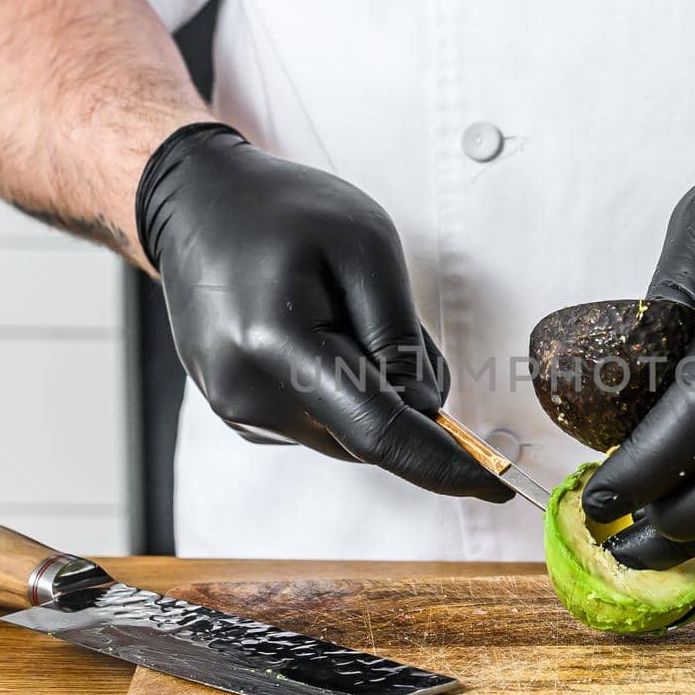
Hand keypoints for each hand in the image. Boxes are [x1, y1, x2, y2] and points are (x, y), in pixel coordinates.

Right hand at [136, 123, 510, 501]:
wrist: (196, 206)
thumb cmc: (282, 212)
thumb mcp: (365, 245)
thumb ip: (399, 334)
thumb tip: (425, 409)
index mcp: (277, 345)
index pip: (379, 432)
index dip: (444, 465)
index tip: (497, 487)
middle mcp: (247, 393)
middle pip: (368, 436)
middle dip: (407, 397)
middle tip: (384, 313)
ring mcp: (237, 409)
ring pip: (347, 434)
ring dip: (372, 392)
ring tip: (338, 310)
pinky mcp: (239, 413)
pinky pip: (320, 422)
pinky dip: (342, 391)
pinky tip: (316, 331)